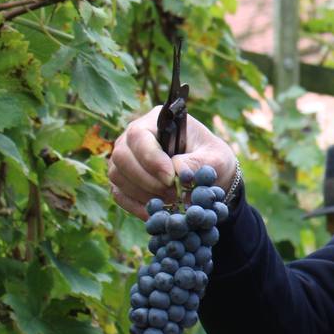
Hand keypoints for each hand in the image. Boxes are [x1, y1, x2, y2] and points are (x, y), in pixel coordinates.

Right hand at [108, 108, 237, 217]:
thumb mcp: (216, 158)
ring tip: (171, 202)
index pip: (139, 135)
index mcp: (156, 122)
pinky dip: (137, 206)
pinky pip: (119, 195)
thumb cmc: (212, 160)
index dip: (151, 159)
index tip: (171, 178)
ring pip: (117, 176)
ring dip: (143, 194)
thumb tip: (177, 170)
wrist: (208, 177)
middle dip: (147, 180)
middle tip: (173, 194)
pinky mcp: (123, 181)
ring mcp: (124, 159)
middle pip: (121, 156)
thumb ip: (199, 162)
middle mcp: (133, 138)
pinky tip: (158, 212)